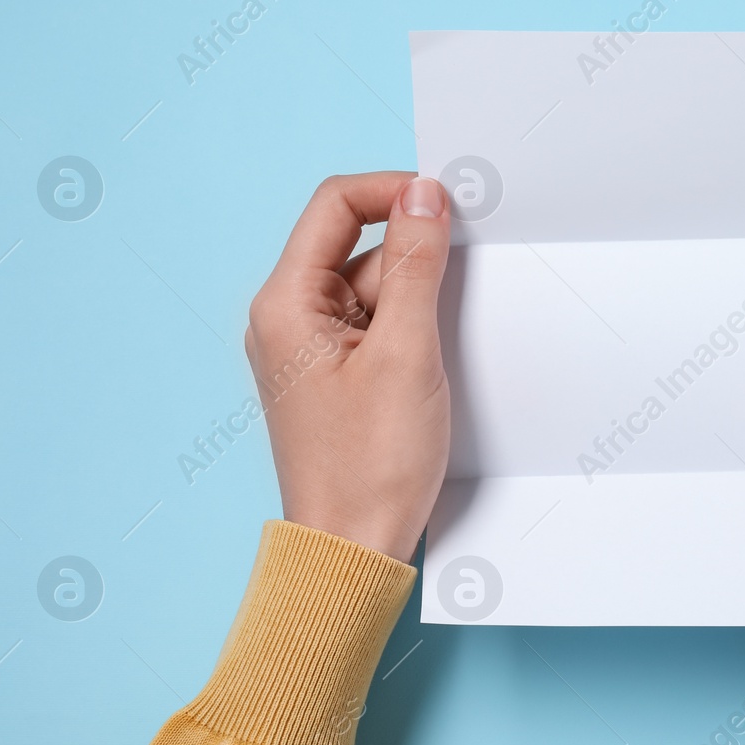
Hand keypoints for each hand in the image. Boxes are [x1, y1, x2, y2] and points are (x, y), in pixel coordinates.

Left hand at [245, 172, 451, 561]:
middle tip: (458, 283)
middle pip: (356, 245)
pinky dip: (408, 330)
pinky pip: (373, 326)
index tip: (446, 204)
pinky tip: (430, 363)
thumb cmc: (369, 468)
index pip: (335, 205)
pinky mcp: (333, 376)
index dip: (393, 192)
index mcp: (285, 303)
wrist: (353, 552)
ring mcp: (309, 349)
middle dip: (412, 254)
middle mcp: (287, 319)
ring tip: (437, 348)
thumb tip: (424, 195)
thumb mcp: (404, 353)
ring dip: (414, 298)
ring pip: (371, 287)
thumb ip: (415, 265)